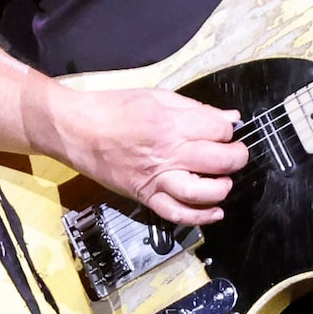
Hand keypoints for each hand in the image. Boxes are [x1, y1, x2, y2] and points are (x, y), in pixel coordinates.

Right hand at [44, 85, 247, 226]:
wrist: (76, 131)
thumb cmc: (113, 108)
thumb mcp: (156, 97)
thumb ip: (194, 108)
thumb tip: (229, 117)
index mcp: (171, 123)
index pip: (220, 130)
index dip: (227, 129)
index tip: (222, 129)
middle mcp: (168, 153)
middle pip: (220, 161)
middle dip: (236, 156)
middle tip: (233, 153)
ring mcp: (158, 179)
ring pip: (204, 191)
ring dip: (222, 187)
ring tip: (223, 179)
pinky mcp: (146, 196)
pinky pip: (177, 214)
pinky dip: (201, 216)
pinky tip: (215, 212)